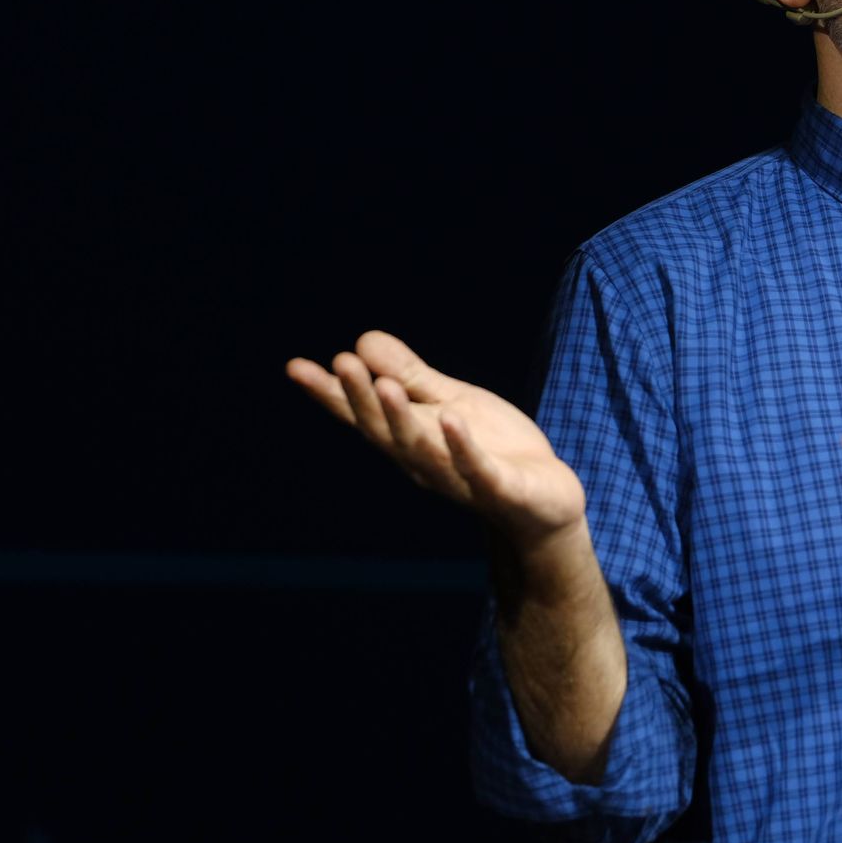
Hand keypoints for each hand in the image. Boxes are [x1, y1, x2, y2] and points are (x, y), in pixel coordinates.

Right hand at [286, 330, 584, 546]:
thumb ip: (410, 378)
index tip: (295, 367)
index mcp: (411, 439)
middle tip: (340, 363)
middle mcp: (425, 462)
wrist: (545, 503)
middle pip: (385, 431)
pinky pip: (478, 469)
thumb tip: (362, 339)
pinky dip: (462, 447)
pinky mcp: (501, 489)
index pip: (363, 415)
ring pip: (423, 450)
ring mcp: (460, 478)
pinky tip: (449, 419)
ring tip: (385, 385)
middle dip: (362, 399)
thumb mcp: (451, 403)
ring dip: (402, 419)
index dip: (330, 394)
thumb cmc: (495, 450)